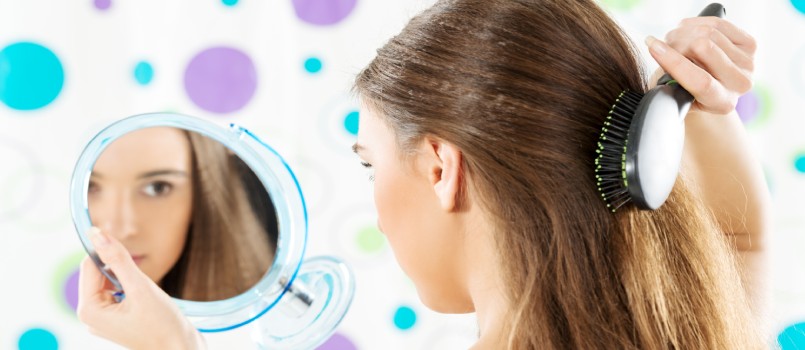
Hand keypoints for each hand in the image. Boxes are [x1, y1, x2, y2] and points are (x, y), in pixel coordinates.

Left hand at [77, 227, 203, 349]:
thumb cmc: (163, 326)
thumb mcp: (141, 288)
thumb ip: (118, 259)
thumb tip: (98, 233)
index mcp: (89, 310)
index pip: (89, 266)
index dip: (106, 251)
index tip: (125, 244)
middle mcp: (91, 316)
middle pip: (98, 275)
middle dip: (119, 269)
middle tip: (141, 282)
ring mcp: (103, 320)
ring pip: (109, 283)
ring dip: (127, 279)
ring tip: (145, 295)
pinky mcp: (116, 320)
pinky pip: (117, 293)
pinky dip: (131, 289)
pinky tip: (145, 300)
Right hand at [645, 16, 755, 114]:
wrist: (709, 90)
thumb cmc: (685, 92)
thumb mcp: (673, 94)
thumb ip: (667, 81)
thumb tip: (661, 52)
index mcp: (721, 103)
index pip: (699, 80)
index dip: (674, 61)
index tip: (653, 46)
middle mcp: (740, 84)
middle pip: (704, 47)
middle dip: (676, 42)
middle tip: (664, 46)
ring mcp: (748, 63)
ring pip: (708, 32)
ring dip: (683, 33)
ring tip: (674, 41)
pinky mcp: (750, 45)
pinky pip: (717, 24)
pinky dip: (695, 24)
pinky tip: (687, 31)